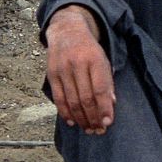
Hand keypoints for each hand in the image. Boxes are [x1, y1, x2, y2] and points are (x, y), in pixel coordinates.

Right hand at [45, 6, 115, 134]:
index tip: (108, 122)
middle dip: (93, 118)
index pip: (100, 89)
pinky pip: (58, 98)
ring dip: (81, 119)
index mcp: (94, 58)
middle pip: (85, 98)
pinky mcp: (51, 75)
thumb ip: (107, 80)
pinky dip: (65, 113)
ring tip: (89, 129)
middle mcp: (77, 64)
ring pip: (71, 101)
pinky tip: (73, 122)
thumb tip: (110, 104)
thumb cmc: (89, 49)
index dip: (104, 108)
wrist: (67, 30)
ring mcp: (62, 69)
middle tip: (99, 130)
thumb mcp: (104, 59)